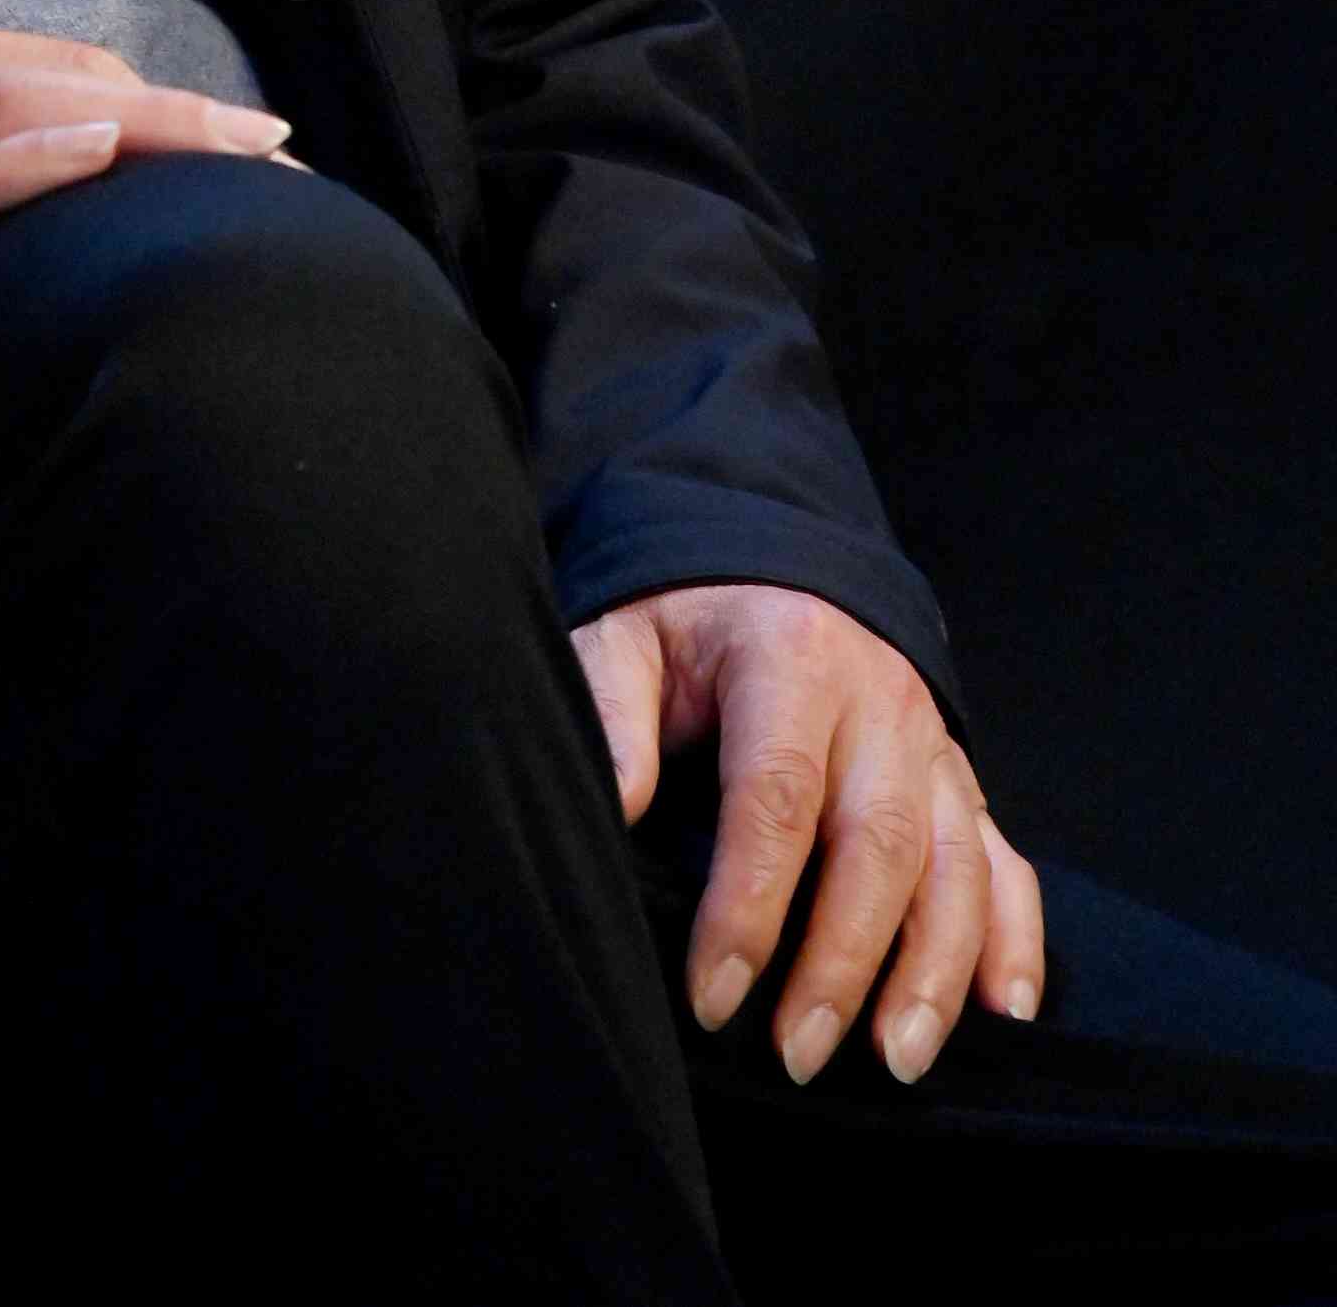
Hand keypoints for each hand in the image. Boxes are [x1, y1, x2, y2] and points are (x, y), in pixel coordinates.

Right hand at [0, 4, 291, 464]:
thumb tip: (130, 165)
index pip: (55, 62)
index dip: (164, 104)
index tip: (257, 152)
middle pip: (54, 74)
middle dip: (181, 120)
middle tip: (283, 164)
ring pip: (16, 106)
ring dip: (145, 130)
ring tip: (238, 154)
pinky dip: (24, 164)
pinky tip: (96, 156)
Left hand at [570, 580, 1044, 1086]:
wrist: (768, 565)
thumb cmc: (685, 621)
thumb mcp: (624, 637)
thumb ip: (611, 710)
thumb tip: (614, 807)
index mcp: (790, 660)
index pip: (777, 795)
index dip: (747, 905)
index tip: (712, 996)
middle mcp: (878, 702)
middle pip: (879, 843)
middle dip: (842, 962)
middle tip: (797, 1054)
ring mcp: (931, 742)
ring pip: (956, 865)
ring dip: (934, 971)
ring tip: (896, 1061)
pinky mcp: (961, 778)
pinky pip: (1006, 862)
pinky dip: (1015, 940)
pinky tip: (1004, 1013)